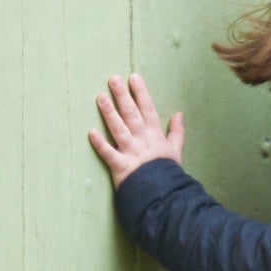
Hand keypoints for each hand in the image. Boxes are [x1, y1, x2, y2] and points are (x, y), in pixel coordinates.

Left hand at [88, 73, 184, 188]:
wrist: (164, 194)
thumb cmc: (167, 172)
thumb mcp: (176, 150)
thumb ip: (176, 131)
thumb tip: (179, 113)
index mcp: (154, 135)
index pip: (148, 109)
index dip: (141, 93)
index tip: (133, 77)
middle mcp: (141, 140)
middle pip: (131, 114)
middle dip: (122, 96)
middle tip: (113, 79)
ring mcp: (130, 152)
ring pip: (119, 129)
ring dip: (109, 113)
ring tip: (100, 97)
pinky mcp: (120, 166)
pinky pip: (109, 154)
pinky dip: (100, 144)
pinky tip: (91, 132)